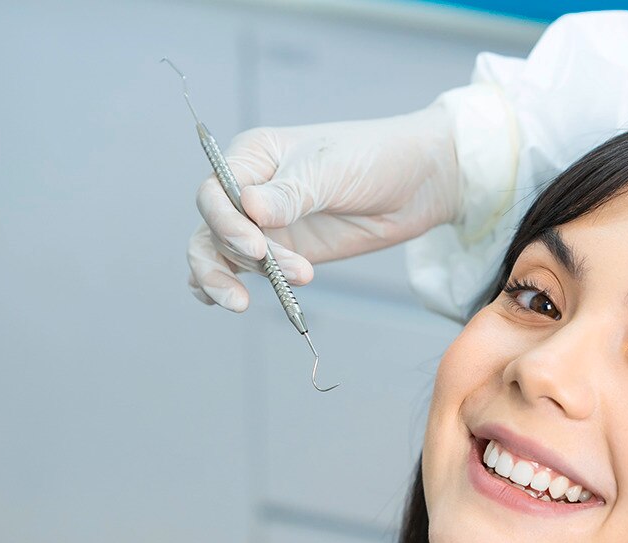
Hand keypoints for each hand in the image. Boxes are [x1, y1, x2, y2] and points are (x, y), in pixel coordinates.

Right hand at [186, 104, 460, 311]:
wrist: (416, 183)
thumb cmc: (373, 159)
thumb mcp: (332, 171)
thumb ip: (291, 194)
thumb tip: (248, 207)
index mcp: (253, 157)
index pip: (215, 192)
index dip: (226, 221)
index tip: (256, 246)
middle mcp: (248, 190)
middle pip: (211, 228)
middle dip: (230, 255)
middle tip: (267, 270)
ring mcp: (263, 224)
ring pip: (218, 253)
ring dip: (227, 278)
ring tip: (252, 300)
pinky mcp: (281, 252)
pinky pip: (241, 270)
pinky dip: (226, 284)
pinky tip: (230, 300)